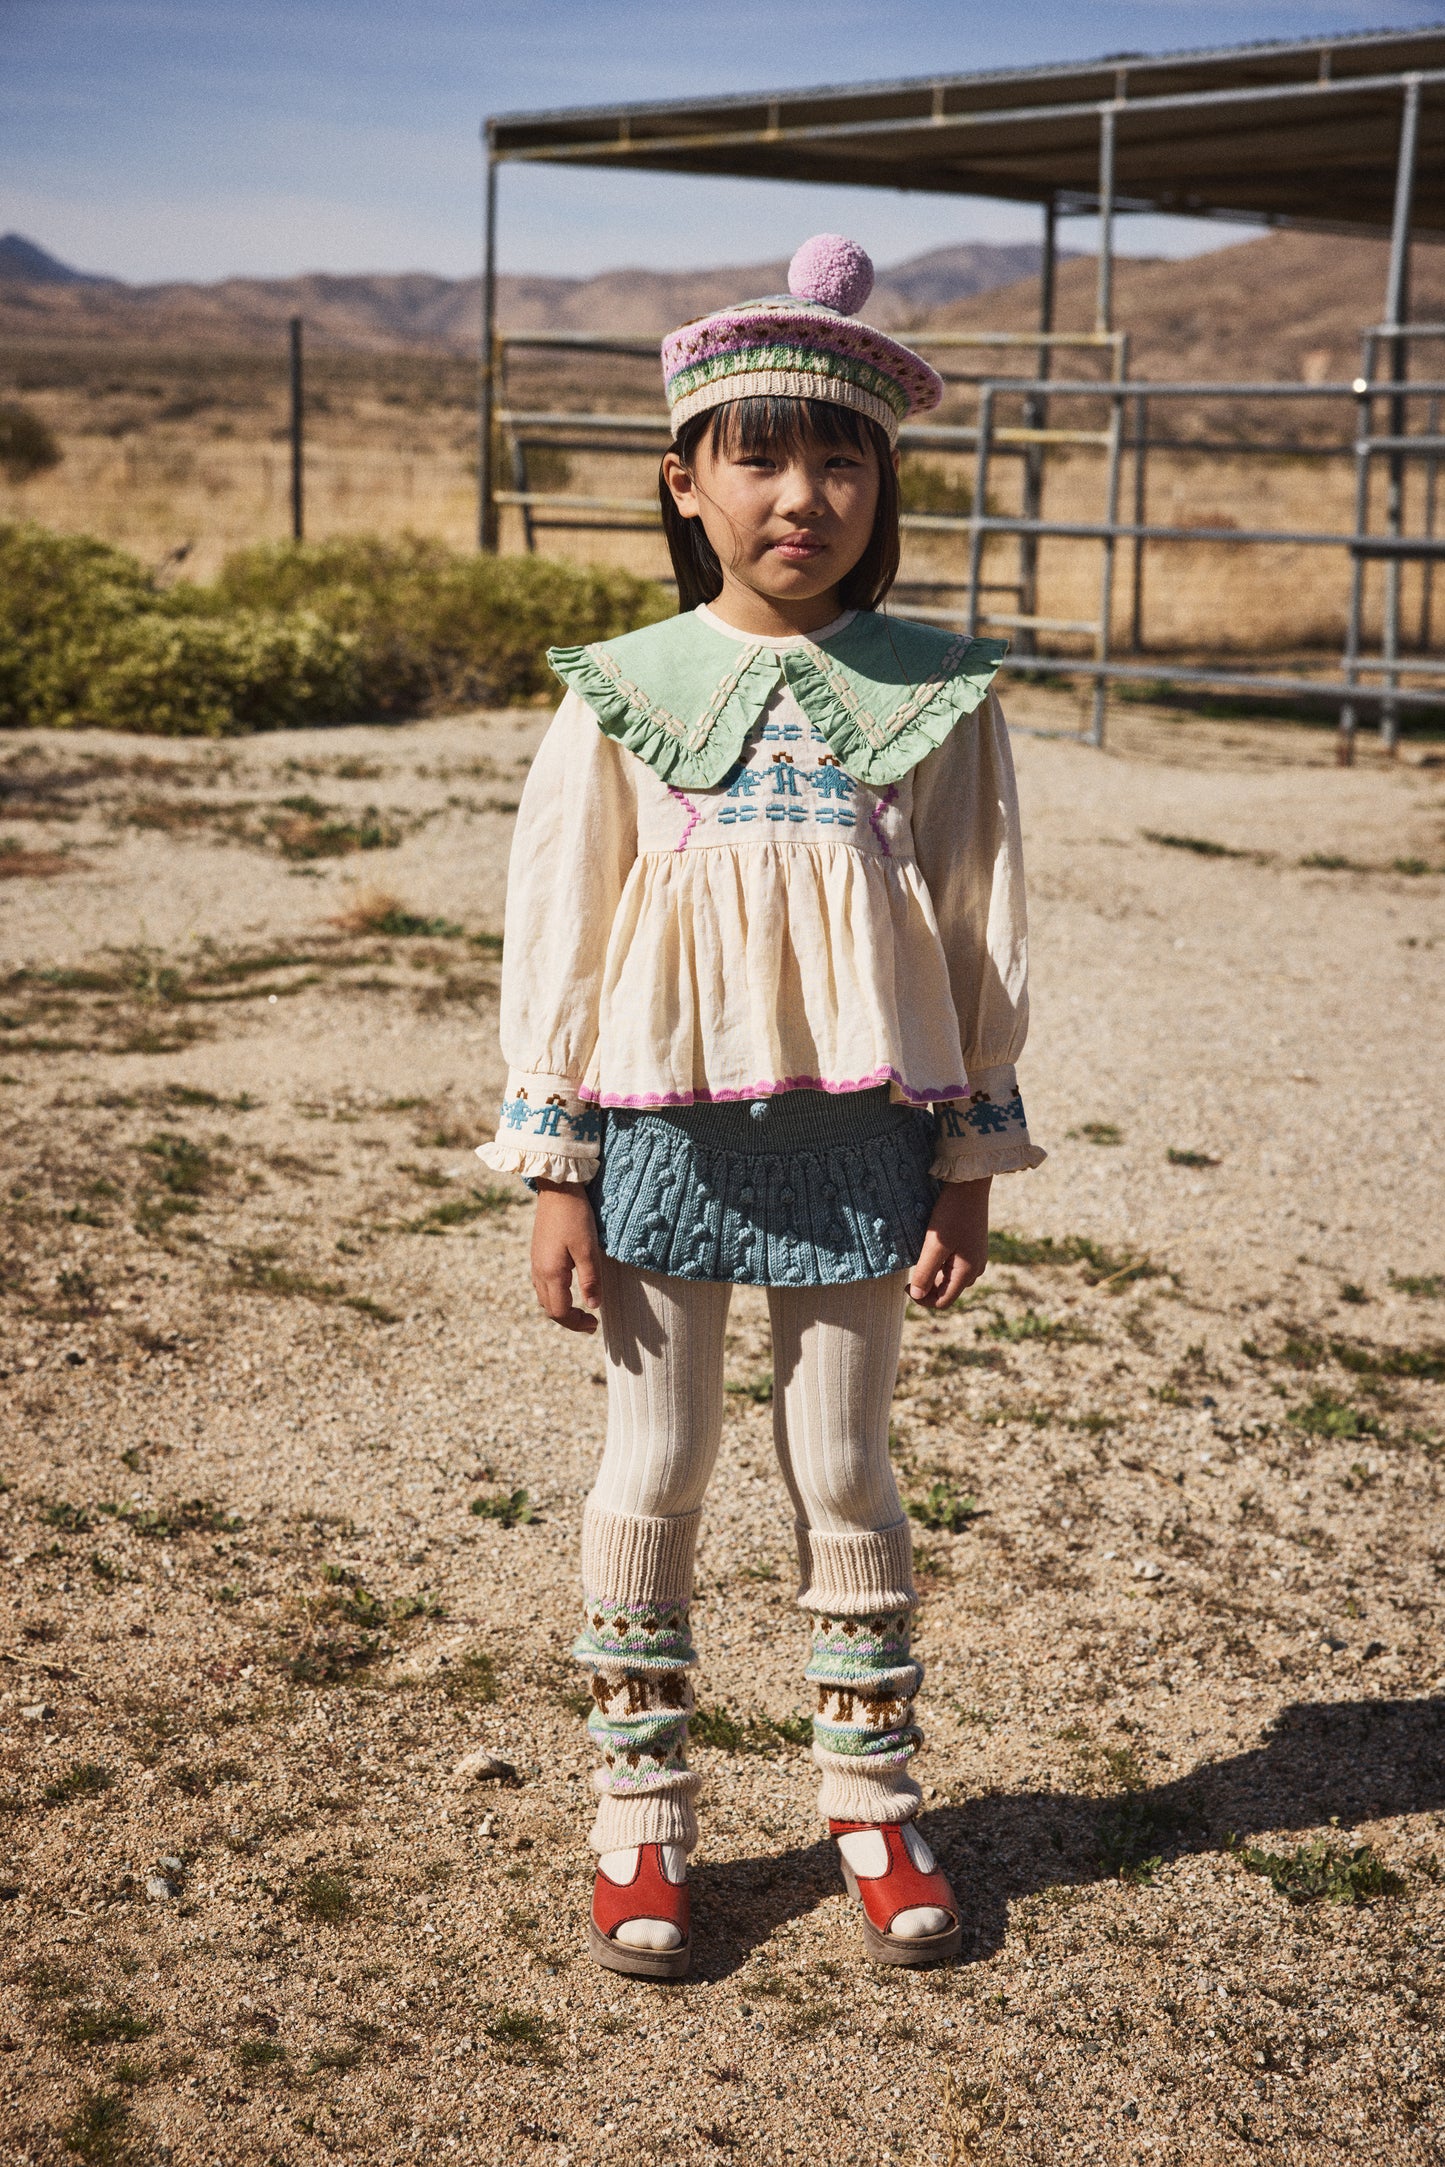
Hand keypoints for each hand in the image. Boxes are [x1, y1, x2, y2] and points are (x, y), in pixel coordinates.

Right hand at [531, 1180, 602, 1332]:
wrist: (558, 1189)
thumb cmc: (575, 1217)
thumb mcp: (588, 1249)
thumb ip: (590, 1280)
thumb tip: (593, 1307)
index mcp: (551, 1273)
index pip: (560, 1312)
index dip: (576, 1323)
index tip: (595, 1324)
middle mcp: (539, 1272)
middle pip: (550, 1309)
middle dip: (569, 1320)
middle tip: (591, 1322)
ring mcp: (536, 1263)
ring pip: (544, 1298)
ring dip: (561, 1308)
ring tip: (581, 1309)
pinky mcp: (538, 1254)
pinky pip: (542, 1285)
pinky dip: (555, 1295)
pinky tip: (569, 1288)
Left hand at [908, 1176, 990, 1309]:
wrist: (970, 1186)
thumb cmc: (952, 1214)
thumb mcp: (935, 1244)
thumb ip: (925, 1272)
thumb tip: (917, 1295)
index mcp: (967, 1272)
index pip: (943, 1301)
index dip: (922, 1299)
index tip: (906, 1285)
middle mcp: (975, 1269)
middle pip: (947, 1291)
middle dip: (928, 1286)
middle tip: (911, 1269)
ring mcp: (976, 1258)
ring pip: (950, 1278)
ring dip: (934, 1274)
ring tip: (922, 1255)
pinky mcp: (973, 1247)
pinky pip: (955, 1264)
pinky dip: (941, 1263)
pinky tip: (932, 1248)